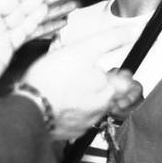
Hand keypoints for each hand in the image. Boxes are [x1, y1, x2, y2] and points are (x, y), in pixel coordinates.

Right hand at [22, 24, 141, 140]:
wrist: (30, 107)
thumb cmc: (53, 79)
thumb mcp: (84, 49)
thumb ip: (111, 39)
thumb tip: (131, 32)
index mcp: (107, 90)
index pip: (126, 83)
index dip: (118, 73)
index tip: (110, 68)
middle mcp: (99, 109)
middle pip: (109, 96)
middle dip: (100, 85)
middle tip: (85, 74)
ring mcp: (84, 122)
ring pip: (92, 108)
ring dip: (86, 97)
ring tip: (70, 86)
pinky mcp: (69, 131)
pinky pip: (76, 120)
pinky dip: (72, 110)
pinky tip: (61, 100)